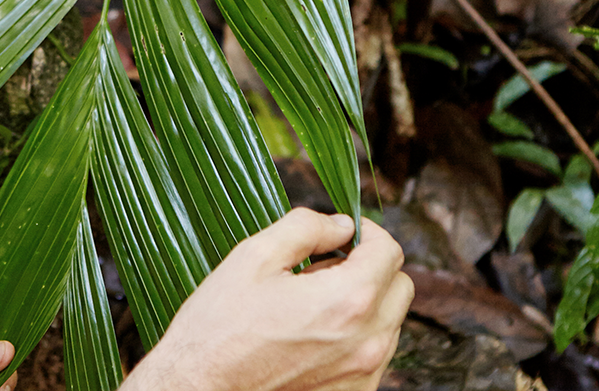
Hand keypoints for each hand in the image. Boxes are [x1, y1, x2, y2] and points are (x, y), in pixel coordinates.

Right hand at [123, 208, 412, 390]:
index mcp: (347, 301)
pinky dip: (354, 335)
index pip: (390, 252)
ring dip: (364, 302)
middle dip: (370, 266)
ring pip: (390, 321)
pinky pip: (373, 353)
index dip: (366, 232)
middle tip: (324, 265)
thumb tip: (340, 224)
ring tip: (311, 303)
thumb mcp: (255, 255)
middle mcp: (366, 342)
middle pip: (400, 286)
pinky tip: (312, 332)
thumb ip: (306, 227)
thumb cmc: (219, 326)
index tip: (340, 234)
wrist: (198, 388)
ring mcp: (362, 373)